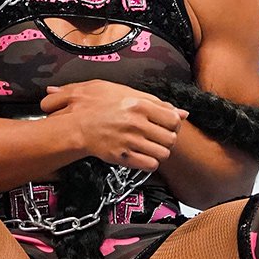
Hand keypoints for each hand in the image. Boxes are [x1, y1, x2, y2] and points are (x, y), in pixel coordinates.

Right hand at [42, 79, 186, 171]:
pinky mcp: (123, 156)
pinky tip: (142, 156)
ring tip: (149, 147)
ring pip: (163, 153)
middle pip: (170, 138)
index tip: (168, 126)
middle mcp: (137, 123)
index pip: (173, 119)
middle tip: (158, 138)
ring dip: (158, 152)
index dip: (174, 125)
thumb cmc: (98, 107)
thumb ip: (157, 102)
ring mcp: (130, 141)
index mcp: (139, 104)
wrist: (75, 125)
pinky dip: (149, 163)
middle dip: (167, 140)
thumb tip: (183, 112)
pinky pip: (150, 165)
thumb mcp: (125, 93)